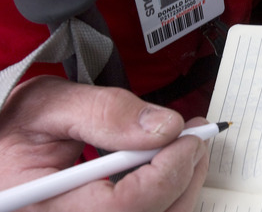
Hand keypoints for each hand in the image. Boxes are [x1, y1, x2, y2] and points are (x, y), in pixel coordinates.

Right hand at [0, 76, 208, 211]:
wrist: (5, 145)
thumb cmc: (18, 127)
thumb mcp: (50, 105)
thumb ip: (105, 112)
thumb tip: (164, 127)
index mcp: (45, 205)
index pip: (121, 208)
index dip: (165, 173)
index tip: (188, 138)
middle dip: (184, 176)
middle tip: (197, 138)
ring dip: (183, 185)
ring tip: (189, 147)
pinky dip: (170, 193)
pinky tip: (173, 166)